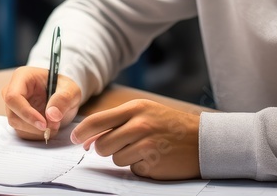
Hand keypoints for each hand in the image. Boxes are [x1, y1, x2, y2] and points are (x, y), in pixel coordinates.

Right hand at [2, 65, 81, 140]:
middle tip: (54, 126)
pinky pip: (22, 132)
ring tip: (54, 125)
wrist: (64, 96)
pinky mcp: (17, 118)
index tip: (44, 124)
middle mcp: (12, 91)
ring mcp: (13, 106)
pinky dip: (36, 134)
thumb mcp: (71, 90)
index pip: (13, 97)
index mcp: (22, 77)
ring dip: (36, 131)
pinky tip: (48, 128)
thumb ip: (63, 99)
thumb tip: (52, 115)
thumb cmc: (64, 88)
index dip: (26, 113)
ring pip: (17, 125)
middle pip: (13, 115)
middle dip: (34, 125)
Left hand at [72, 99, 200, 179]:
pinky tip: (154, 157)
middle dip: (105, 149)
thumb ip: (116, 122)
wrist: (202, 140)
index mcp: (135, 108)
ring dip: (125, 157)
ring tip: (144, 149)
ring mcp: (146, 145)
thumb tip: (87, 139)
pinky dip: (139, 166)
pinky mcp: (152, 163)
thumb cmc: (170, 125)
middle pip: (101, 145)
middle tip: (120, 145)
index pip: (97, 121)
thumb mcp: (145, 113)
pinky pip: (132, 168)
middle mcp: (139, 125)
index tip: (74, 139)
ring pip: (115, 159)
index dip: (81, 132)